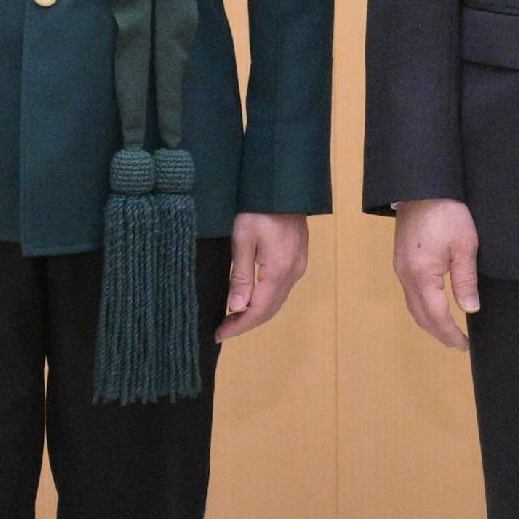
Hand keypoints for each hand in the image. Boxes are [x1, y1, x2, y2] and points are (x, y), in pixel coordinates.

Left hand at [220, 212, 308, 339]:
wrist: (284, 183)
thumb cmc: (258, 208)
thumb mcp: (242, 239)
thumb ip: (240, 275)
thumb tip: (237, 308)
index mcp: (278, 271)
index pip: (259, 310)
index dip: (239, 326)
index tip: (219, 334)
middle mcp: (293, 273)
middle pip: (270, 309)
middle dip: (246, 323)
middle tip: (222, 329)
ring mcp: (299, 266)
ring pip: (278, 300)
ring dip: (256, 312)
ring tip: (232, 317)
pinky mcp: (299, 258)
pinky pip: (282, 288)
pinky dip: (266, 300)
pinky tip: (251, 298)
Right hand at [393, 199, 483, 350]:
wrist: (421, 186)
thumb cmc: (446, 212)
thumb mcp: (464, 246)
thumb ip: (465, 280)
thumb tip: (470, 309)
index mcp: (422, 274)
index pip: (436, 315)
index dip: (450, 333)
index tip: (465, 346)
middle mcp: (406, 275)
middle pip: (420, 315)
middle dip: (439, 333)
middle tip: (458, 344)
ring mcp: (400, 268)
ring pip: (412, 306)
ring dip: (429, 322)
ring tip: (447, 331)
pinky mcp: (400, 260)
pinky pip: (409, 293)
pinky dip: (422, 307)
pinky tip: (433, 307)